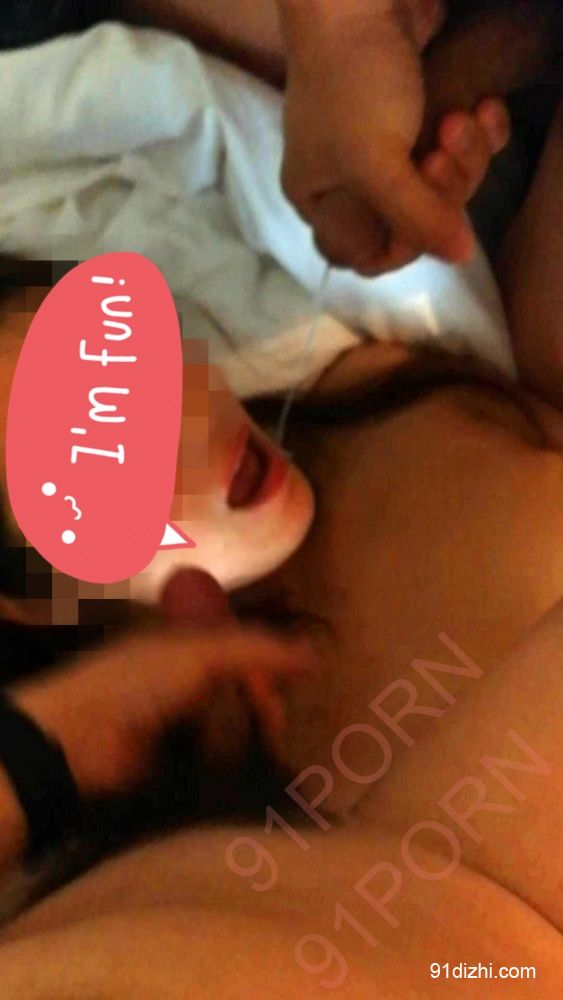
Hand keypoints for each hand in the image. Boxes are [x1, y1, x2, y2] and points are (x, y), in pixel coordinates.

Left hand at [9, 573, 313, 796]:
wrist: (79, 740)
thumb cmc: (138, 681)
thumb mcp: (202, 654)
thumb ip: (258, 650)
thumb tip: (315, 652)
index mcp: (187, 641)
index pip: (244, 646)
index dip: (269, 662)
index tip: (291, 682)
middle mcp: (185, 676)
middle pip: (242, 689)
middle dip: (263, 704)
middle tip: (275, 724)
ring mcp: (177, 719)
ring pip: (232, 724)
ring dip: (249, 736)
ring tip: (266, 751)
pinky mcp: (173, 760)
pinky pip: (215, 758)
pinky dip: (231, 762)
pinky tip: (249, 773)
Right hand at [280, 0, 497, 274]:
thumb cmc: (351, 85)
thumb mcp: (375, 164)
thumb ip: (417, 218)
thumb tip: (460, 257)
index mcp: (319, 198)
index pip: (364, 253)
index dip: (401, 245)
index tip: (418, 217)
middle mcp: (349, 178)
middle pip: (414, 220)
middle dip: (440, 192)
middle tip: (440, 155)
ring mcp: (388, 145)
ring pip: (443, 185)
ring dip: (467, 158)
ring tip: (461, 120)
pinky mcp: (421, 113)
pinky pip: (461, 147)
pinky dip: (482, 134)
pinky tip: (484, 108)